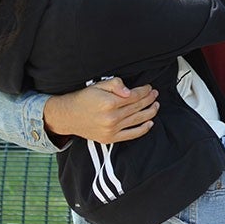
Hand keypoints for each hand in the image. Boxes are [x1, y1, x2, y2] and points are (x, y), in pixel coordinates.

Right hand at [43, 77, 158, 144]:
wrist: (68, 116)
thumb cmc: (84, 98)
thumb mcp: (98, 85)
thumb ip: (115, 84)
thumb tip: (130, 92)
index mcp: (109, 103)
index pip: (134, 96)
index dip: (145, 91)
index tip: (149, 88)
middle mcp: (111, 117)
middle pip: (138, 107)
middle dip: (149, 99)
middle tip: (155, 94)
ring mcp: (111, 129)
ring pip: (137, 120)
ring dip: (150, 112)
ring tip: (156, 105)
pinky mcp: (110, 138)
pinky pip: (131, 134)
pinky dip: (143, 129)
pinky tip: (150, 123)